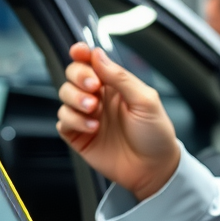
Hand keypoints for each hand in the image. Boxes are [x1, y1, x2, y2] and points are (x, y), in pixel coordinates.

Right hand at [57, 43, 179, 200]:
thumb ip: (120, 77)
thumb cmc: (155, 134)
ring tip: (94, 111)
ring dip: (76, 99)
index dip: (82, 53)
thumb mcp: (145, 100)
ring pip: (64, 96)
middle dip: (78, 77)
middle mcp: (99, 97)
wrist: (154, 169)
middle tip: (93, 88)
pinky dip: (74, 121)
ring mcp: (88, 116)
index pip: (92, 62)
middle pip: (73, 75)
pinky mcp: (79, 136)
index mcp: (115, 84)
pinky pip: (63, 121)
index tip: (79, 51)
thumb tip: (98, 55)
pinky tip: (93, 128)